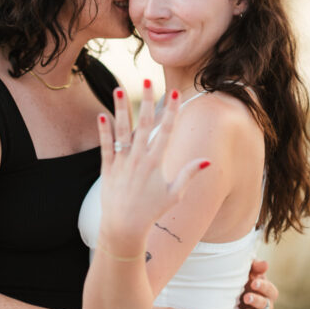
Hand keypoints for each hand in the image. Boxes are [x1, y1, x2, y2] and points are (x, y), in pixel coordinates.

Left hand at [97, 83, 207, 250]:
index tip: (174, 92)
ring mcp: (122, 162)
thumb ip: (189, 175)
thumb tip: (207, 160)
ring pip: (122, 130)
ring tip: (118, 88)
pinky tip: (102, 113)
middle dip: (146, 100)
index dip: (171, 110)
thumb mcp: (174, 195)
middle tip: (147, 80)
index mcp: (156, 163)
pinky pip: (106, 146)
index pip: (166, 131)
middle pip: (144, 124)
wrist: (124, 228)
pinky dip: (104, 130)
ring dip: (120, 109)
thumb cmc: (151, 212)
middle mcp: (139, 159)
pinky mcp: (107, 168)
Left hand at [238, 259, 277, 308]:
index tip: (253, 282)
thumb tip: (265, 264)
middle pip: (266, 305)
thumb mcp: (247, 269)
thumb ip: (256, 267)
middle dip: (257, 301)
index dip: (264, 287)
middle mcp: (263, 304)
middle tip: (246, 297)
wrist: (226, 289)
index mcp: (265, 290)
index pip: (271, 290)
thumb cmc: (241, 276)